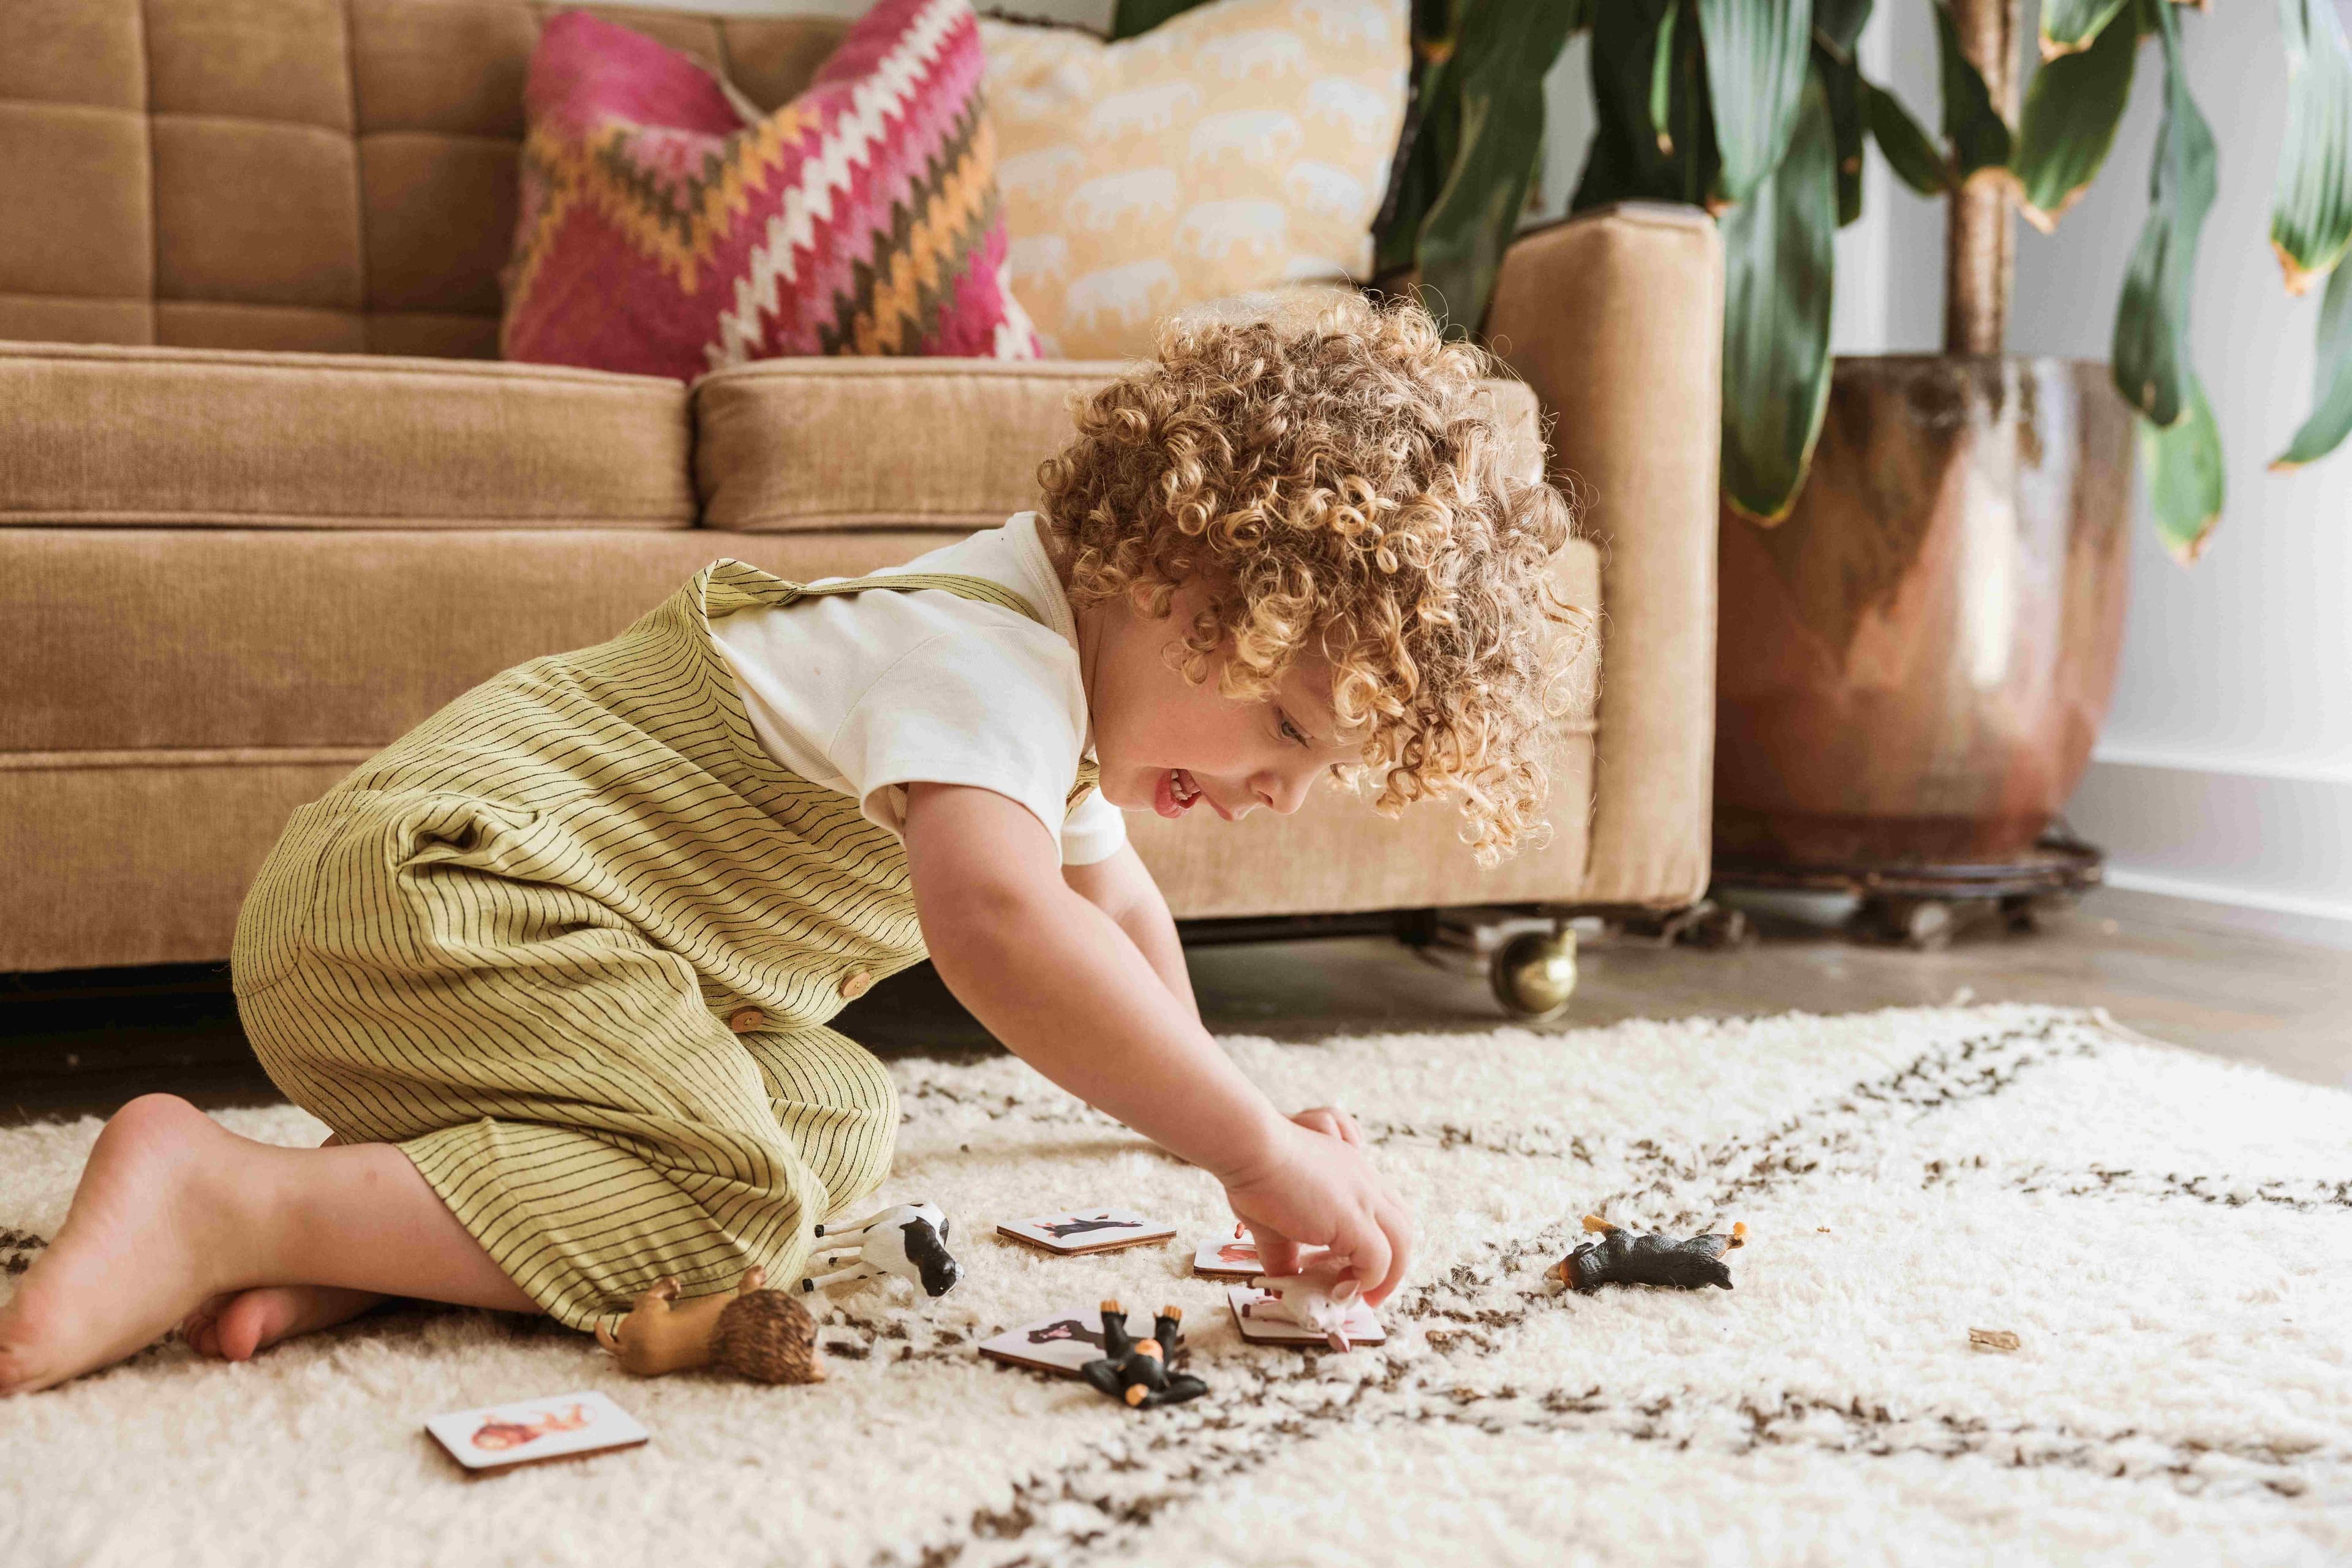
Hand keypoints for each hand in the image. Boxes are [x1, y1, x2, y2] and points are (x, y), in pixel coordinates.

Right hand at [1223, 1112, 1410, 1306]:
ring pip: (1401, 1244)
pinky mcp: (1354, 1219)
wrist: (1250, 1149)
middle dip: (1392, 1266)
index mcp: (1352, 1175)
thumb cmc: (1255, 1173)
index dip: (1375, 1245)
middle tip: (1367, 1291)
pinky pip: (1378, 1261)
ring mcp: (1364, 1200)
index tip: (1352, 1270)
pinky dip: (1366, 1281)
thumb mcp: (1275, 1222)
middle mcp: (1366, 1183)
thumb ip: (1284, 1254)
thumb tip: (1279, 1285)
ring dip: (1387, 1277)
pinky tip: (1340, 1289)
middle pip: (1402, 1229)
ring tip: (1361, 1297)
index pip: (1384, 1213)